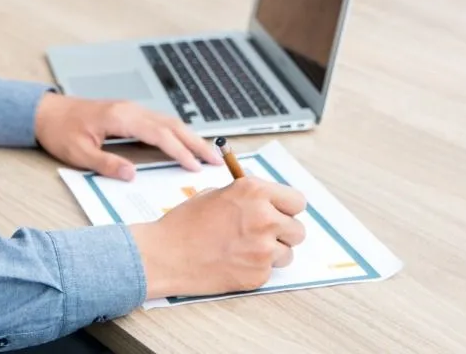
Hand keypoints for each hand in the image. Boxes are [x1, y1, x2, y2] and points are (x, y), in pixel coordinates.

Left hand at [33, 93, 220, 180]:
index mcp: (121, 117)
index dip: (180, 151)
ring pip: (168, 121)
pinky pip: (159, 122)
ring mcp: (131, 109)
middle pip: (172, 125)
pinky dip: (177, 133)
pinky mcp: (129, 113)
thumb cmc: (61, 130)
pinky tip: (184, 143)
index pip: (160, 134)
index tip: (196, 165)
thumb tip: (132, 175)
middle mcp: (131, 110)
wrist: (46, 111)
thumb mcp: (79, 153)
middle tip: (217, 160)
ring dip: (190, 137)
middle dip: (196, 142)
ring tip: (208, 154)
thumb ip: (107, 163)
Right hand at [129, 177, 307, 298]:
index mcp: (254, 191)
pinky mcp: (258, 274)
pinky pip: (270, 271)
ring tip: (245, 249)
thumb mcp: (216, 194)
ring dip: (272, 252)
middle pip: (298, 229)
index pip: (297, 201)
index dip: (287, 208)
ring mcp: (263, 249)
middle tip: (262, 234)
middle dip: (283, 232)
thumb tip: (267, 200)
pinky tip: (235, 262)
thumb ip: (247, 196)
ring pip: (287, 253)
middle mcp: (264, 218)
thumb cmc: (186, 223)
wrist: (167, 254)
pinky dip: (256, 268)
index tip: (280, 212)